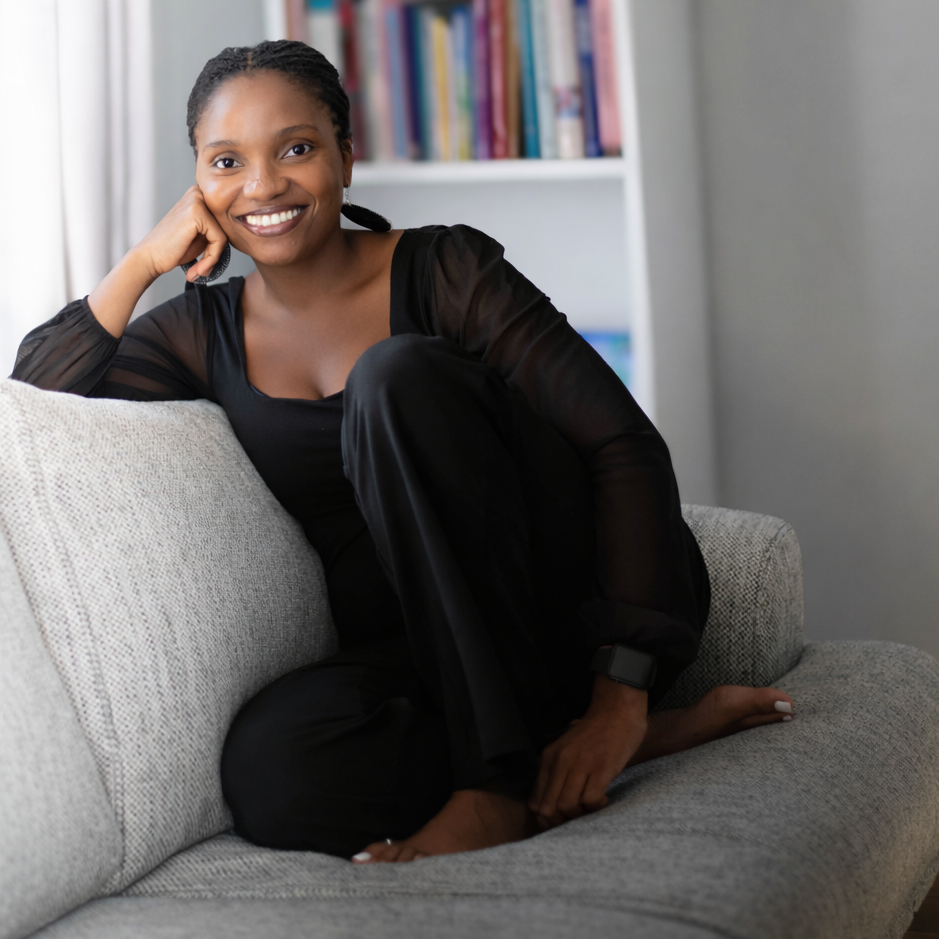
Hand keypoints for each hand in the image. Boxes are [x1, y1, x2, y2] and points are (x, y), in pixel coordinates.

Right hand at [88, 186, 228, 337]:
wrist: (150, 258)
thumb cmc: (174, 249)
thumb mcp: (202, 235)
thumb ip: (218, 229)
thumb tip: (243, 229)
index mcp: (200, 196)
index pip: (226, 223)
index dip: (219, 245)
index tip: (207, 263)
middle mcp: (198, 193)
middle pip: (226, 228)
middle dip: (217, 252)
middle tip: (202, 269)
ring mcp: (197, 200)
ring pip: (224, 236)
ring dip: (213, 259)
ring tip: (199, 270)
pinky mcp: (197, 212)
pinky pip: (219, 240)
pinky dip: (211, 259)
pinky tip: (197, 268)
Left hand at [529, 675, 647, 829]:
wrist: (616, 711)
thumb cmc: (594, 733)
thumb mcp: (566, 748)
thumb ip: (557, 770)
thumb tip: (551, 806)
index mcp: (549, 758)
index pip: (535, 801)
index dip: (546, 819)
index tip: (560, 822)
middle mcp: (560, 761)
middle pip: (548, 808)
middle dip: (561, 822)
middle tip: (577, 819)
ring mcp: (580, 764)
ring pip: (567, 806)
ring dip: (580, 815)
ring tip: (591, 807)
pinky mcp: (601, 767)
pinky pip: (591, 799)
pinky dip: (597, 806)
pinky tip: (604, 799)